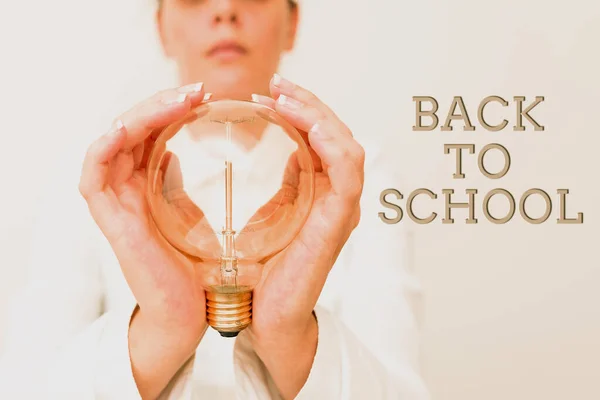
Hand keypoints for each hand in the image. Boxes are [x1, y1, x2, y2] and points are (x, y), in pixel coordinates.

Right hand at [78, 84, 213, 398]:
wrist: (189, 309)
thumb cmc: (193, 263)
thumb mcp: (190, 211)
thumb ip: (177, 181)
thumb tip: (176, 151)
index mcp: (144, 181)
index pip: (151, 129)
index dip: (173, 107)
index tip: (208, 95)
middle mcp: (126, 186)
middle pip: (133, 127)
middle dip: (163, 103)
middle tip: (199, 90)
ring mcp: (114, 200)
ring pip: (115, 139)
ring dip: (144, 113)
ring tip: (180, 99)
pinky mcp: (108, 217)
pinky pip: (94, 172)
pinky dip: (107, 145)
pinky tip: (131, 126)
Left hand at [248, 76, 364, 398]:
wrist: (264, 315)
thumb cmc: (261, 271)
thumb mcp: (266, 216)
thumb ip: (279, 185)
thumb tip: (272, 151)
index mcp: (320, 192)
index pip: (320, 137)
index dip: (299, 109)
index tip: (265, 93)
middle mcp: (336, 197)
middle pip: (336, 134)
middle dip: (308, 103)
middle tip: (276, 84)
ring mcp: (341, 208)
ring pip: (346, 146)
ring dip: (318, 116)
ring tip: (285, 99)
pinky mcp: (339, 221)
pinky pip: (347, 173)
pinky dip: (332, 145)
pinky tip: (308, 126)